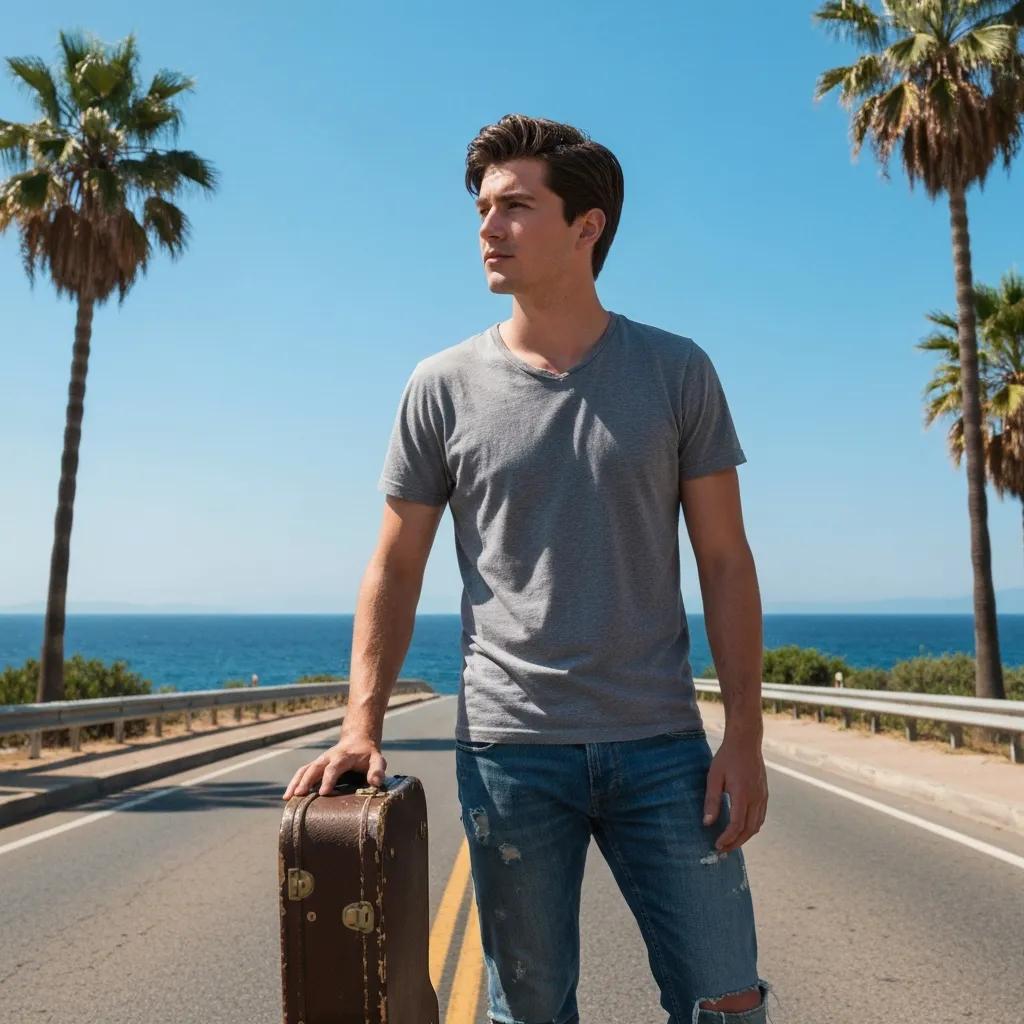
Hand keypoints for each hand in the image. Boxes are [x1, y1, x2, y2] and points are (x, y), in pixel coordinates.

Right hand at [282, 731, 386, 798]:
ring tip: (288, 798)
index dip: (328, 779)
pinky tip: (288, 796)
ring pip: (304, 769)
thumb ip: (378, 770)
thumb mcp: (377, 760)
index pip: (334, 767)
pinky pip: (302, 772)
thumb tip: (376, 783)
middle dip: (306, 780)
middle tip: (298, 795)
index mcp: (343, 756)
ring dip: (296, 782)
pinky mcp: (316, 766)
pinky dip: (294, 782)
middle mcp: (328, 757)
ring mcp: (320, 761)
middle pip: (314, 767)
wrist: (358, 740)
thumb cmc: (368, 755)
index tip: (323, 792)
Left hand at [702, 732, 767, 852]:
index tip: (717, 845)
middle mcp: (756, 798)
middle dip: (736, 842)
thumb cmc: (727, 757)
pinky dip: (752, 827)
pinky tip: (742, 829)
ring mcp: (762, 796)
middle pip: (749, 829)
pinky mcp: (764, 794)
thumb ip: (711, 800)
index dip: (728, 838)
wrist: (746, 742)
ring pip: (757, 825)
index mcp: (742, 794)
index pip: (737, 824)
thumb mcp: (714, 777)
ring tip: (731, 843)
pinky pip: (760, 816)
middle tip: (722, 850)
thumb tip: (707, 823)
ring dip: (744, 837)